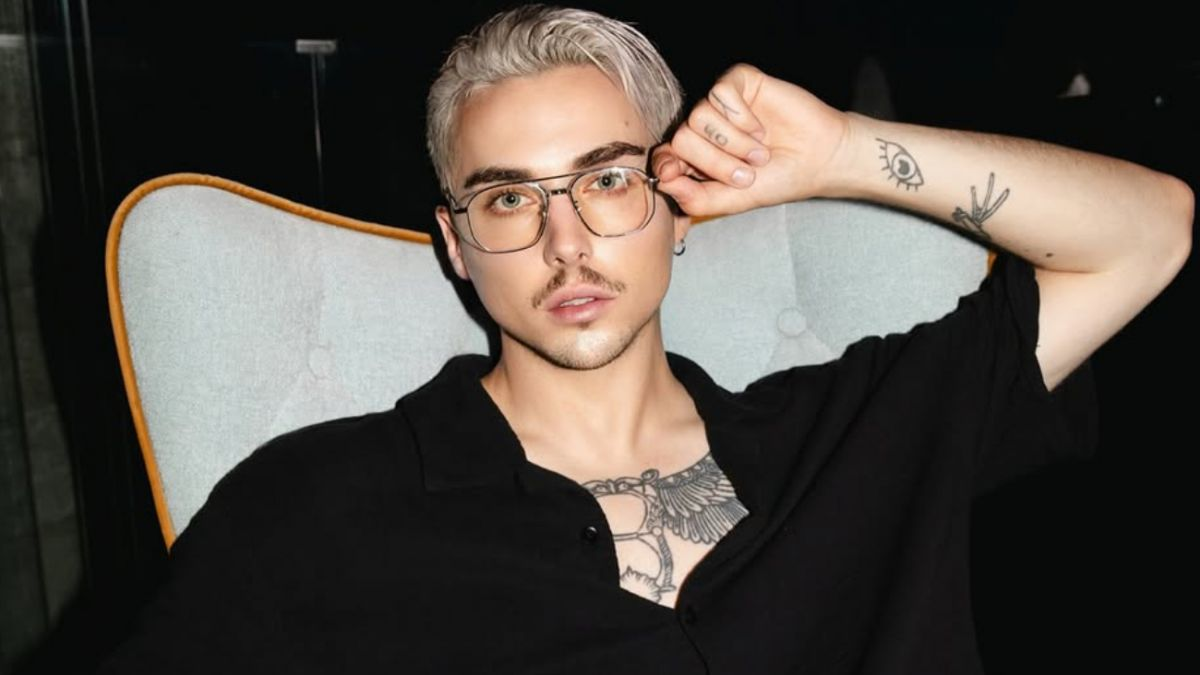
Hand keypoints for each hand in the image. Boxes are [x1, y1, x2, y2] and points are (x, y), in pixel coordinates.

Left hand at [653, 63, 852, 216]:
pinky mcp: (739, 82)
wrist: (819, 159)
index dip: (665, 163)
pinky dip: (741, 117)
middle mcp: (704, 128)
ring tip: (759, 153)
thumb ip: (696, 198)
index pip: (664, 154)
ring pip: (699, 116)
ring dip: (734, 142)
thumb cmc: (778, 179)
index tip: (673, 174)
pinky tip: (760, 128)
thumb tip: (663, 182)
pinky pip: (719, 92)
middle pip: (682, 138)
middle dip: (714, 162)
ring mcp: (720, 104)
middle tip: (746, 173)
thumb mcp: (733, 200)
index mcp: (698, 157)